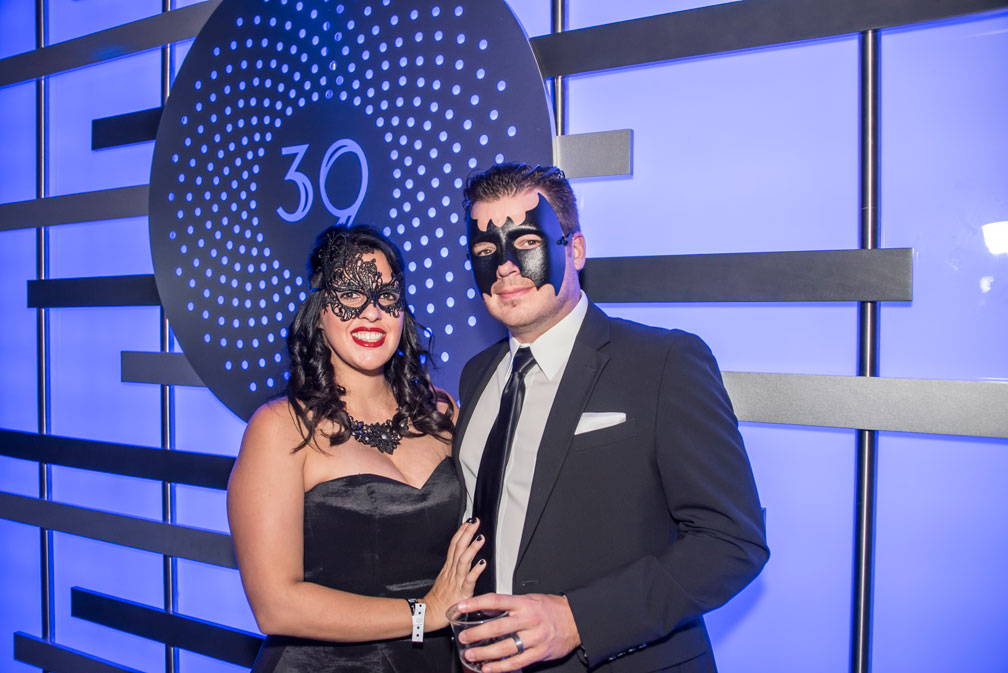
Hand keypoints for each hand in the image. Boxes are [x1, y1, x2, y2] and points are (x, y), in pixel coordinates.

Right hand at [422, 519, 485, 630]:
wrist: (429, 614)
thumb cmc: (438, 598)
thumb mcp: (444, 578)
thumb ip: (452, 567)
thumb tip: (460, 557)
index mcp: (448, 567)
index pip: (454, 545)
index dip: (461, 532)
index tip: (467, 522)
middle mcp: (452, 571)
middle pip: (458, 548)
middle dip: (467, 533)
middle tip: (474, 522)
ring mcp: (456, 580)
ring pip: (463, 560)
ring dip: (472, 548)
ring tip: (480, 538)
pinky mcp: (462, 592)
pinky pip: (469, 579)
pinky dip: (476, 570)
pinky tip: (483, 563)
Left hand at [454, 593, 580, 672]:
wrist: (576, 620)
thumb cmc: (552, 608)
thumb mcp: (530, 599)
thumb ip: (509, 604)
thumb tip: (486, 608)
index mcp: (524, 603)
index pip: (496, 601)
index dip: (476, 603)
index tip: (461, 606)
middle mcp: (529, 620)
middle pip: (497, 627)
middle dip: (477, 634)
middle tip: (462, 638)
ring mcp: (535, 638)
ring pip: (505, 647)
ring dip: (485, 653)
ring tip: (471, 654)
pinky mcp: (540, 653)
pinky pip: (517, 662)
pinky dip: (501, 667)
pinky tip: (488, 668)